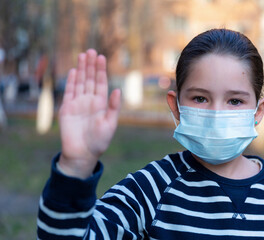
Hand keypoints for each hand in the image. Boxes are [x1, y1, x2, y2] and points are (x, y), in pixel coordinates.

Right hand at [58, 49, 120, 178]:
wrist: (82, 154)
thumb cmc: (99, 141)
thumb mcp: (110, 124)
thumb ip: (114, 107)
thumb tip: (118, 90)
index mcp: (101, 104)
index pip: (101, 83)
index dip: (101, 70)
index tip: (102, 57)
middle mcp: (90, 101)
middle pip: (90, 79)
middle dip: (91, 65)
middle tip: (91, 51)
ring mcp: (78, 104)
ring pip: (80, 82)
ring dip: (81, 69)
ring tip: (82, 55)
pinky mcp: (67, 109)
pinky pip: (69, 92)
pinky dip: (71, 82)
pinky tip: (73, 71)